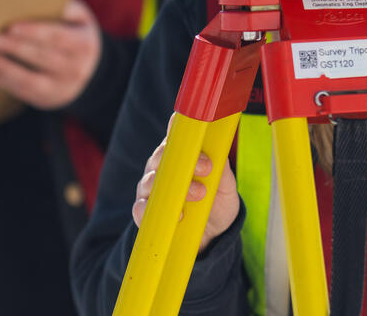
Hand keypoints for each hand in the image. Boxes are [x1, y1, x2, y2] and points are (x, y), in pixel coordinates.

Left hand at [0, 0, 102, 109]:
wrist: (91, 72)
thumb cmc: (75, 34)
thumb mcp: (80, 18)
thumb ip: (64, 7)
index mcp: (83, 44)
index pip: (58, 38)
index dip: (34, 32)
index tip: (11, 26)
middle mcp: (75, 69)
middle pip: (42, 58)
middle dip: (14, 48)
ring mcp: (61, 88)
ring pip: (29, 80)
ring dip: (2, 67)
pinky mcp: (46, 99)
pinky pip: (21, 92)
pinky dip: (0, 80)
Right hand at [132, 116, 239, 251]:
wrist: (213, 237)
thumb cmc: (217, 205)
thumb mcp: (226, 188)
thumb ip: (222, 170)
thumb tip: (220, 154)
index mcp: (179, 156)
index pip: (174, 137)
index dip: (179, 130)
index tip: (191, 129)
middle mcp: (161, 168)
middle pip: (161, 156)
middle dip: (183, 160)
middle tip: (206, 167)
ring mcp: (150, 190)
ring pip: (150, 181)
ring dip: (173, 187)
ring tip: (197, 194)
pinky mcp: (144, 212)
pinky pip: (140, 208)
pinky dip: (156, 209)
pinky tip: (177, 214)